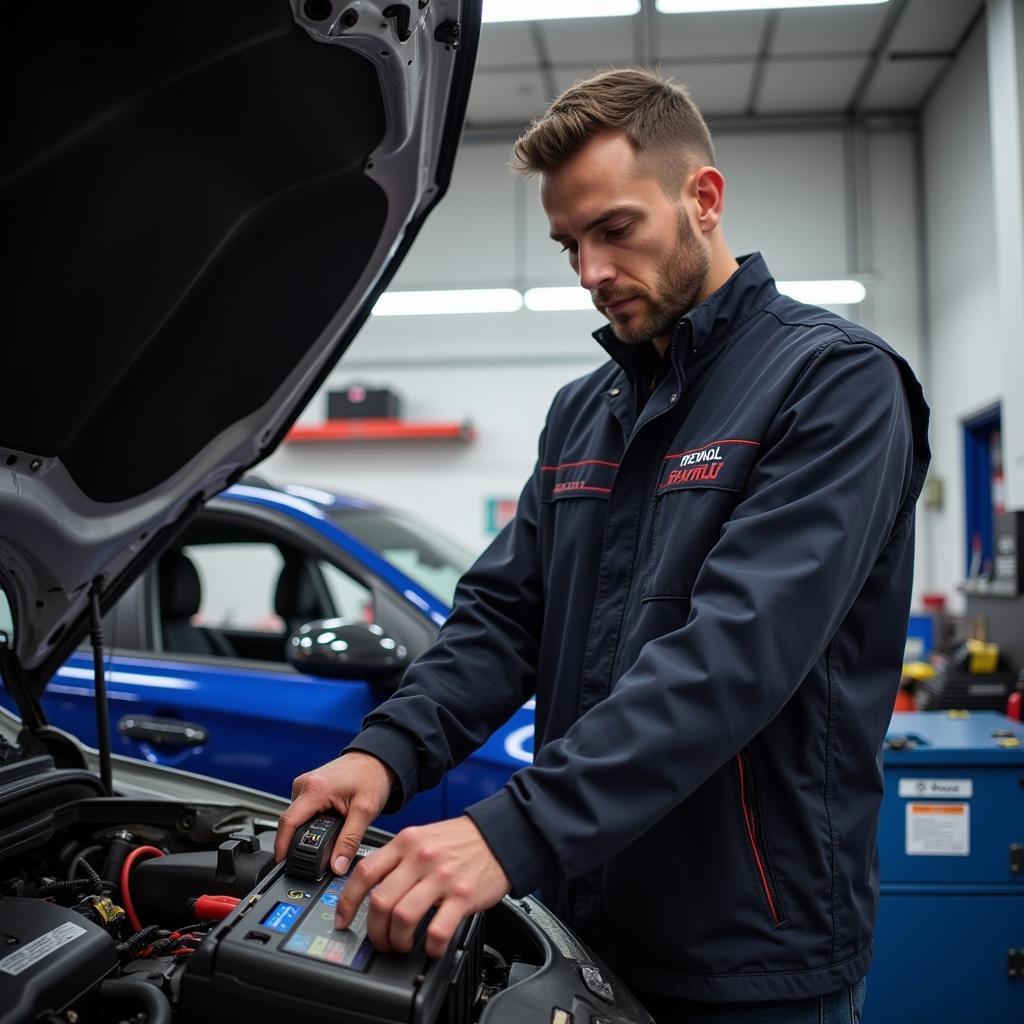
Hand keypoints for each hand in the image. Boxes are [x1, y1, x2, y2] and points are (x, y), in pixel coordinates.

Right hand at [274, 752, 395, 873]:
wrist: (377, 761)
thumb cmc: (372, 777)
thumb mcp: (365, 811)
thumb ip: (350, 840)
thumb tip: (337, 865)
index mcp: (315, 788)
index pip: (288, 822)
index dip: (282, 846)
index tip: (283, 863)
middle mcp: (306, 783)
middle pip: (290, 820)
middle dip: (296, 841)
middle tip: (310, 858)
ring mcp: (305, 783)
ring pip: (296, 816)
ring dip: (304, 830)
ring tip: (324, 838)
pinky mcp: (309, 786)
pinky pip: (302, 809)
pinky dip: (309, 821)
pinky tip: (324, 825)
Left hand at [335, 816, 510, 957]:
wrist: (500, 835)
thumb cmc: (461, 840)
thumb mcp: (423, 836)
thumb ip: (399, 857)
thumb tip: (372, 888)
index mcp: (407, 842)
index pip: (365, 872)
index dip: (348, 902)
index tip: (343, 920)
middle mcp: (421, 858)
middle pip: (380, 901)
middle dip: (374, 930)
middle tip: (380, 939)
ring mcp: (442, 877)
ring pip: (403, 917)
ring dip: (397, 940)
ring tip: (402, 944)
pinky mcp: (463, 896)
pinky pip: (437, 930)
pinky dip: (429, 946)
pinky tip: (431, 946)